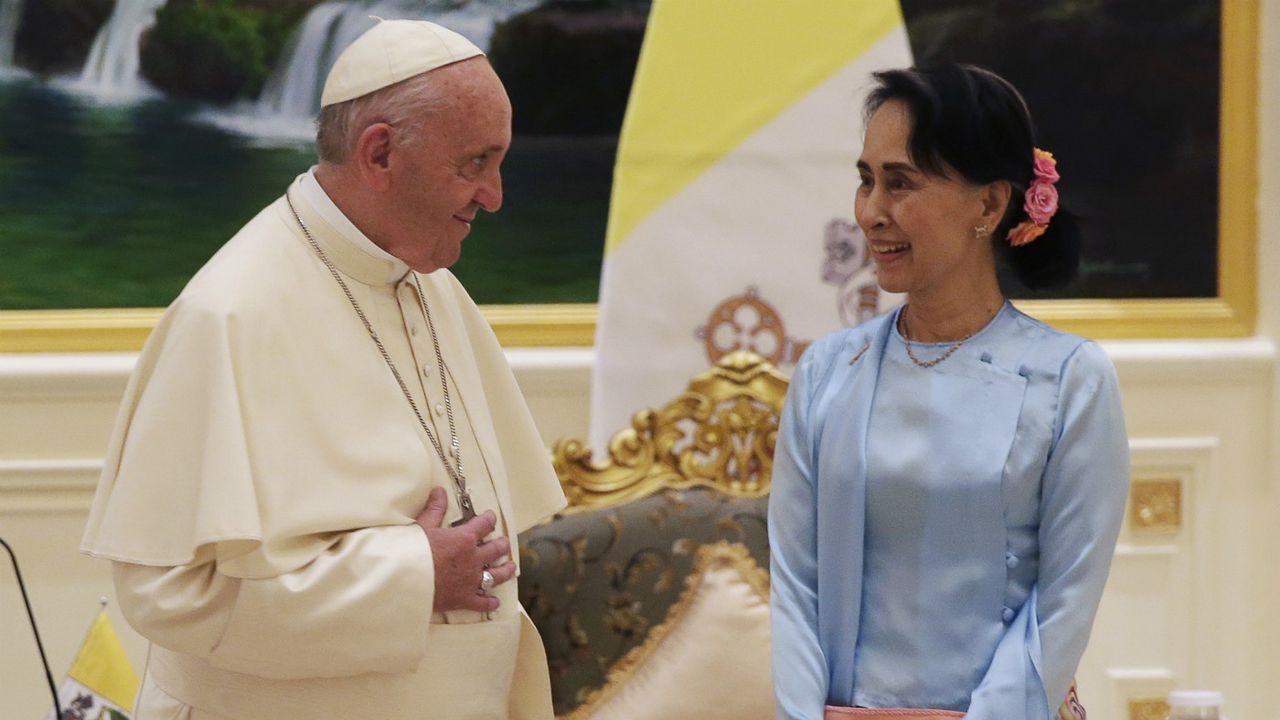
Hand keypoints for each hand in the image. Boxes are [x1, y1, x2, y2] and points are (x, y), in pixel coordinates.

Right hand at [415, 487, 513, 613]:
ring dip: (505, 570)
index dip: (489, 519)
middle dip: (502, 544)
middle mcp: (473, 559)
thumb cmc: (412, 552)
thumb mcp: (423, 526)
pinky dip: (490, 602)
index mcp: (464, 539)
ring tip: (511, 568)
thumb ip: (435, 509)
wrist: (404, 582)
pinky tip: (495, 602)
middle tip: (504, 543)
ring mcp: (471, 580)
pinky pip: (482, 602)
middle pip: (496, 550)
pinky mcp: (464, 599)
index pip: (484, 525)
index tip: (491, 517)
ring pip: (496, 575)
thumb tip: (440, 491)